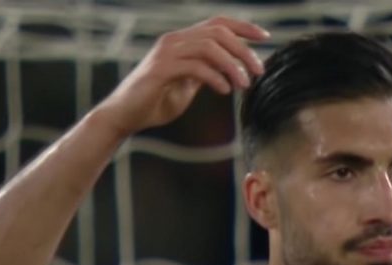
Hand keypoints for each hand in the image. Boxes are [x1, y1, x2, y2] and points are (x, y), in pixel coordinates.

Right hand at [94, 16, 268, 137]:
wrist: (125, 116)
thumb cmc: (156, 101)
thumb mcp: (188, 83)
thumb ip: (206, 71)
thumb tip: (231, 68)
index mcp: (182, 40)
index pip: (218, 23)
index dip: (243, 27)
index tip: (265, 38)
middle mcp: (174, 40)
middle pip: (218, 32)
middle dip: (244, 50)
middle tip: (259, 70)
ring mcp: (166, 53)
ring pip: (209, 47)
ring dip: (233, 65)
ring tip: (244, 85)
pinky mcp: (161, 70)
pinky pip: (195, 67)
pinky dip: (215, 77)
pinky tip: (225, 91)